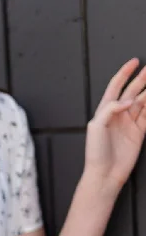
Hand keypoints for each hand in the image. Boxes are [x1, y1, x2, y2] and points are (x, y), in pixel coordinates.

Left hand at [84, 57, 145, 193]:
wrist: (104, 173)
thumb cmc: (95, 152)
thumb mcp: (96, 126)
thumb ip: (111, 109)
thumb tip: (129, 101)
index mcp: (105, 110)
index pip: (115, 86)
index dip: (124, 73)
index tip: (134, 62)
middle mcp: (118, 115)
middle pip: (132, 91)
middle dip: (142, 79)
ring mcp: (129, 123)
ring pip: (143, 102)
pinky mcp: (139, 133)